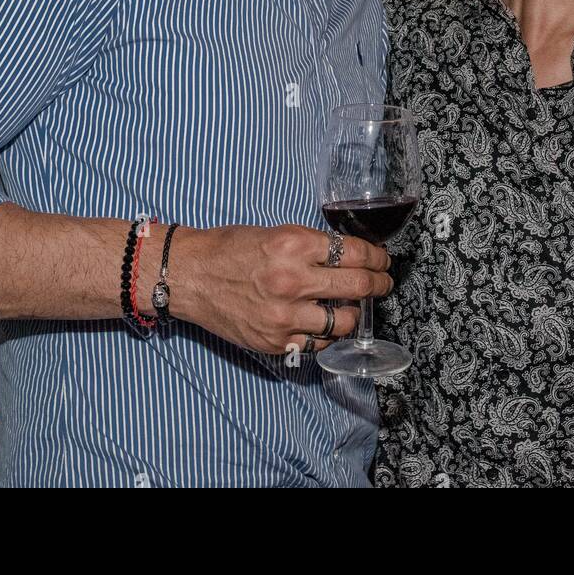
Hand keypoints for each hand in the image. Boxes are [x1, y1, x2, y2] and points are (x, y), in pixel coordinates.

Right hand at [174, 223, 392, 354]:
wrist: (189, 275)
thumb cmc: (229, 248)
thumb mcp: (276, 233)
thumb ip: (311, 245)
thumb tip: (348, 254)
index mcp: (294, 246)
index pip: (355, 253)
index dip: (377, 258)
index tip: (382, 260)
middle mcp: (293, 281)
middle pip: (357, 286)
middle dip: (379, 284)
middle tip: (384, 283)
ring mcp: (284, 315)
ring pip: (344, 321)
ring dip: (355, 313)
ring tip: (355, 307)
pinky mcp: (275, 341)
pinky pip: (317, 342)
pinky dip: (327, 334)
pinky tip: (327, 324)